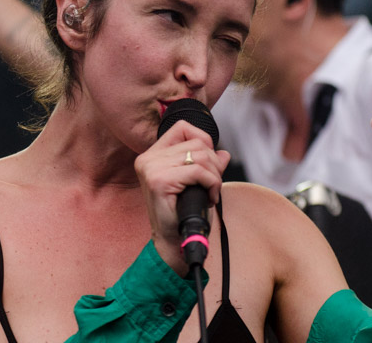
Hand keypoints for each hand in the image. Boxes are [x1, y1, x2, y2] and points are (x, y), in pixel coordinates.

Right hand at [134, 120, 228, 273]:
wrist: (173, 242)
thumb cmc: (182, 213)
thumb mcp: (196, 182)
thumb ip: (207, 164)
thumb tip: (223, 153)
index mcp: (152, 155)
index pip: (182, 127)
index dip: (202, 140)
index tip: (208, 162)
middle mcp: (148, 159)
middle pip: (197, 142)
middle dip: (214, 164)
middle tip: (212, 185)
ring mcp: (152, 169)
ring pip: (201, 156)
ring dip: (214, 176)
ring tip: (210, 192)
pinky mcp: (159, 181)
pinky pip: (198, 171)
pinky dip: (212, 183)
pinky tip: (209, 197)